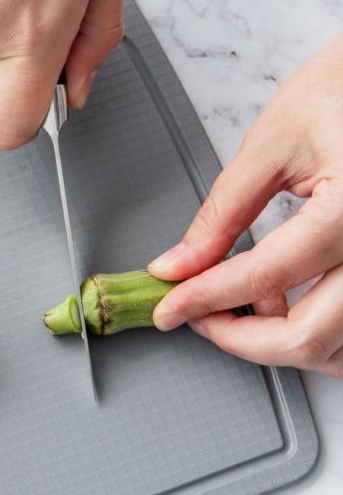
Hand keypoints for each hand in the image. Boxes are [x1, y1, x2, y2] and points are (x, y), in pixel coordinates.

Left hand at [149, 33, 342, 377]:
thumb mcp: (273, 143)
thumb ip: (223, 212)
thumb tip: (179, 264)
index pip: (265, 277)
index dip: (204, 299)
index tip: (170, 307)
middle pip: (310, 337)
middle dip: (242, 340)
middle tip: (199, 318)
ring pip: (340, 352)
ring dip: (284, 348)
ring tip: (239, 314)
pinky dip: (318, 336)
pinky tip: (286, 309)